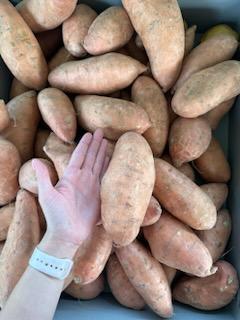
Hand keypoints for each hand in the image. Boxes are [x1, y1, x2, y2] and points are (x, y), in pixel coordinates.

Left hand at [33, 129, 108, 249]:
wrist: (67, 234)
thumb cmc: (55, 216)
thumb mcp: (46, 195)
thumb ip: (44, 177)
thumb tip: (34, 161)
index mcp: (71, 177)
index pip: (79, 156)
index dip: (84, 145)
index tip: (89, 134)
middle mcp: (82, 179)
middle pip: (90, 157)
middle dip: (96, 145)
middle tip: (101, 132)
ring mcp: (92, 187)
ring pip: (99, 165)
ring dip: (102, 153)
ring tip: (107, 142)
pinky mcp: (100, 196)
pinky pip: (106, 178)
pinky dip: (109, 168)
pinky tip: (112, 160)